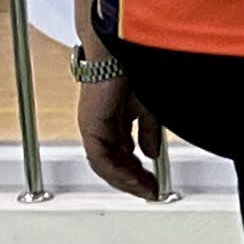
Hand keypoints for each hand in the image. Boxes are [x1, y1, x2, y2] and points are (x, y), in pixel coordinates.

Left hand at [78, 75, 164, 200]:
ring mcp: (93, 127)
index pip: (124, 154)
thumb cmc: (137, 71)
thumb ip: (150, 134)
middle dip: (134, 180)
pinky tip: (133, 179)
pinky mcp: (89, 127)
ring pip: (105, 166)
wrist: (125, 52)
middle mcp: (102, 126)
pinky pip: (100, 159)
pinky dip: (117, 173)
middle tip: (150, 191)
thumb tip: (151, 153)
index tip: (154, 183)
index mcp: (116, 120)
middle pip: (114, 163)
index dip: (139, 172)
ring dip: (126, 181)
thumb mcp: (151, 109)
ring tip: (144, 189)